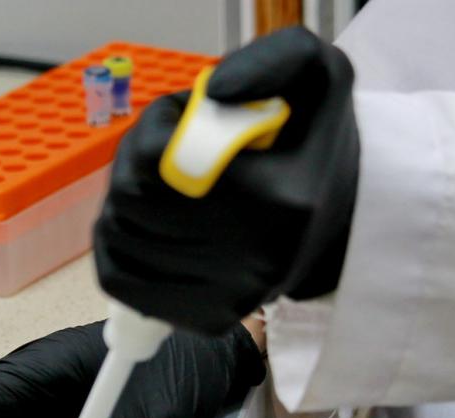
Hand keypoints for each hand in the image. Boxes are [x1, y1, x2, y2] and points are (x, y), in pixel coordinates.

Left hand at [94, 26, 358, 334]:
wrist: (338, 224)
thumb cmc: (309, 149)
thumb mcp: (316, 77)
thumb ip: (271, 60)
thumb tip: (214, 91)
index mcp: (281, 199)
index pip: (157, 160)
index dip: (155, 130)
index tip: (185, 126)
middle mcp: (255, 260)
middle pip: (130, 198)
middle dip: (134, 166)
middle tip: (169, 158)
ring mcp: (226, 297)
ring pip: (117, 236)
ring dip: (123, 204)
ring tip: (165, 193)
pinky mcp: (202, 320)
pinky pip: (117, 279)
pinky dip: (116, 247)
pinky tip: (147, 231)